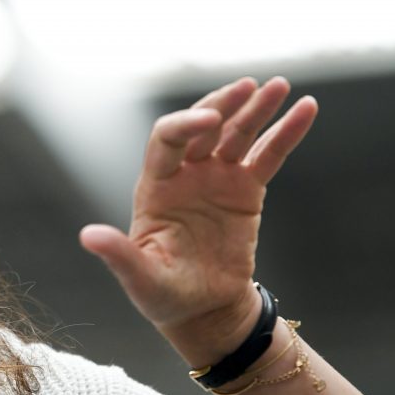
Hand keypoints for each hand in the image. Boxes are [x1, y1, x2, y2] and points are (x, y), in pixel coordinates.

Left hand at [79, 77, 317, 365]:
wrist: (203, 309)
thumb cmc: (163, 294)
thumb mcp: (140, 278)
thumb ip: (119, 255)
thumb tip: (88, 237)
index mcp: (155, 186)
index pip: (166, 140)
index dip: (185, 126)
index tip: (211, 121)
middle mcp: (185, 173)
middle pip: (203, 127)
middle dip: (223, 105)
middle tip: (249, 86)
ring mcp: (216, 178)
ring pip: (237, 134)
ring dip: (257, 109)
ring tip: (279, 85)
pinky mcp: (246, 189)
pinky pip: (268, 155)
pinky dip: (286, 132)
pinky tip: (306, 109)